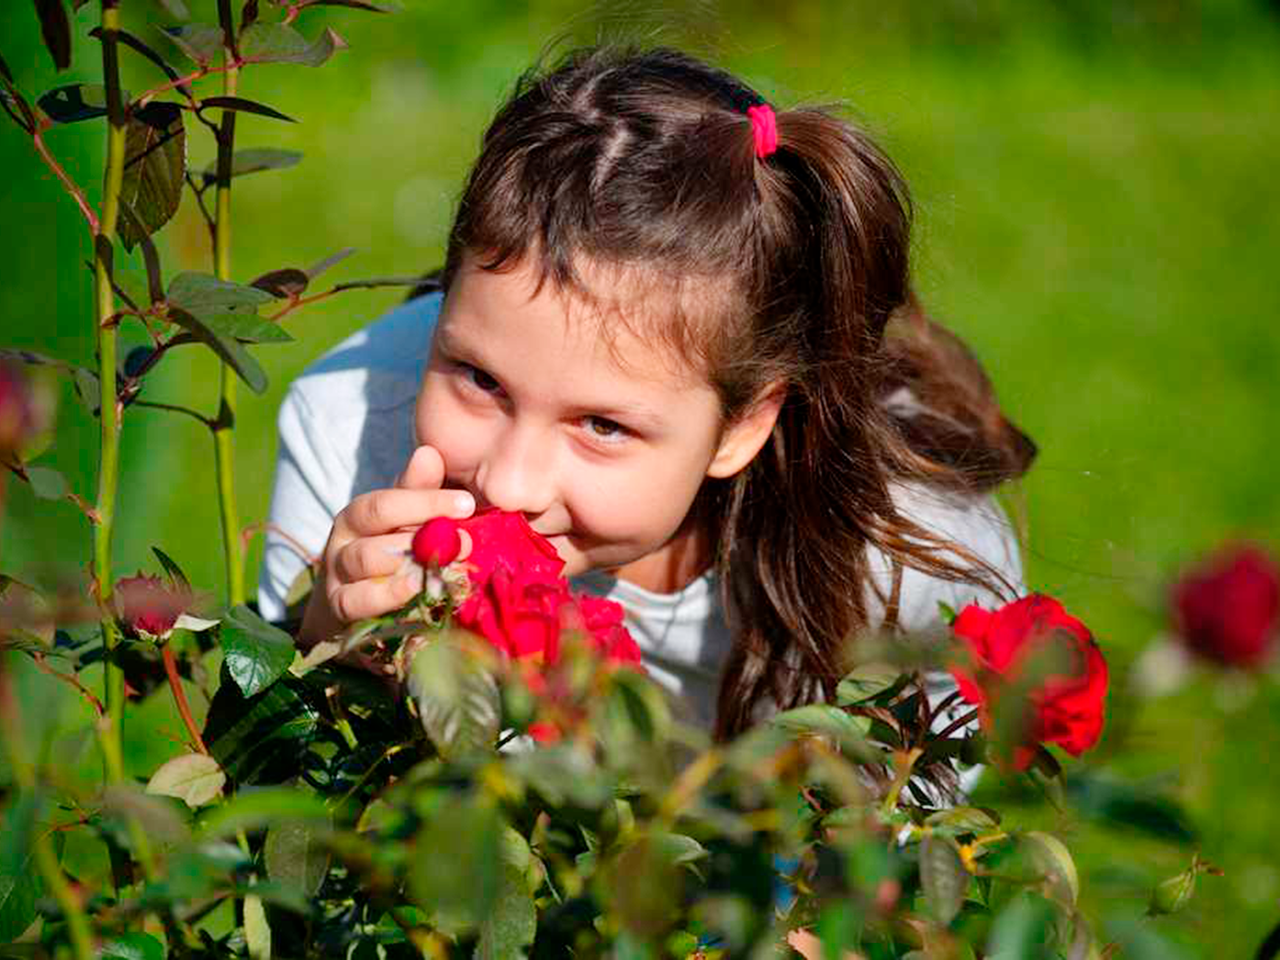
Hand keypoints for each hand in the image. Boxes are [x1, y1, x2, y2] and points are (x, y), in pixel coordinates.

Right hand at [298, 445, 474, 646]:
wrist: (358, 606)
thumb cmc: (390, 552)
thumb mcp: (404, 519)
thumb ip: (418, 490)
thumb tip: (429, 452)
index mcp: (358, 516)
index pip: (386, 504)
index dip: (426, 502)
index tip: (467, 504)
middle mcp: (342, 543)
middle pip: (377, 533)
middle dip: (423, 537)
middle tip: (464, 543)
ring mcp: (338, 577)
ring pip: (366, 563)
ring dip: (408, 564)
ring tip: (443, 567)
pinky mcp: (339, 609)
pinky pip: (358, 602)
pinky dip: (388, 596)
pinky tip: (417, 591)